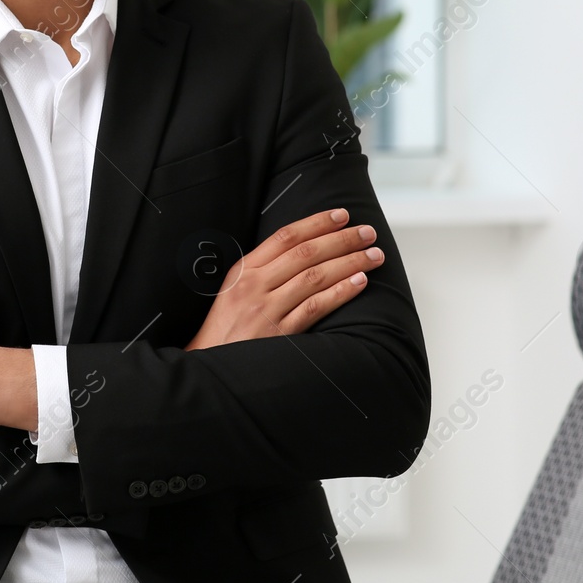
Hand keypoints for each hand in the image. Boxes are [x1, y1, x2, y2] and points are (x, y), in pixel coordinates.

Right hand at [185, 208, 382, 350]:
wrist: (208, 368)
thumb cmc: (225, 331)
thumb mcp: (234, 292)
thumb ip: (262, 272)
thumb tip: (303, 253)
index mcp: (243, 270)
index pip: (285, 237)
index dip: (316, 223)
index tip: (341, 215)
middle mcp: (254, 285)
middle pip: (305, 253)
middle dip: (341, 239)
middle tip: (367, 232)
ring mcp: (266, 309)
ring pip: (315, 276)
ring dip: (349, 262)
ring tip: (373, 255)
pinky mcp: (278, 333)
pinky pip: (315, 307)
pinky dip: (340, 292)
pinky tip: (359, 282)